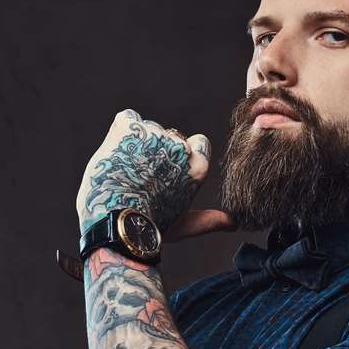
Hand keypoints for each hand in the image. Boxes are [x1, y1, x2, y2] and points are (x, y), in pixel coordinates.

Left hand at [76, 109, 218, 234]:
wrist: (115, 223)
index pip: (198, 143)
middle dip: (157, 151)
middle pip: (171, 136)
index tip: (167, 171)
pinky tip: (116, 156)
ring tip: (125, 172)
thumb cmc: (147, 228)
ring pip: (148, 130)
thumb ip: (208, 220)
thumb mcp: (183, 226)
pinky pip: (127, 119)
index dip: (181, 155)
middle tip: (141, 178)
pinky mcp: (130, 126)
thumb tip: (232, 224)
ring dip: (137, 144)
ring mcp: (156, 135)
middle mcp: (181, 147)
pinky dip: (121, 133)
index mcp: (198, 167)